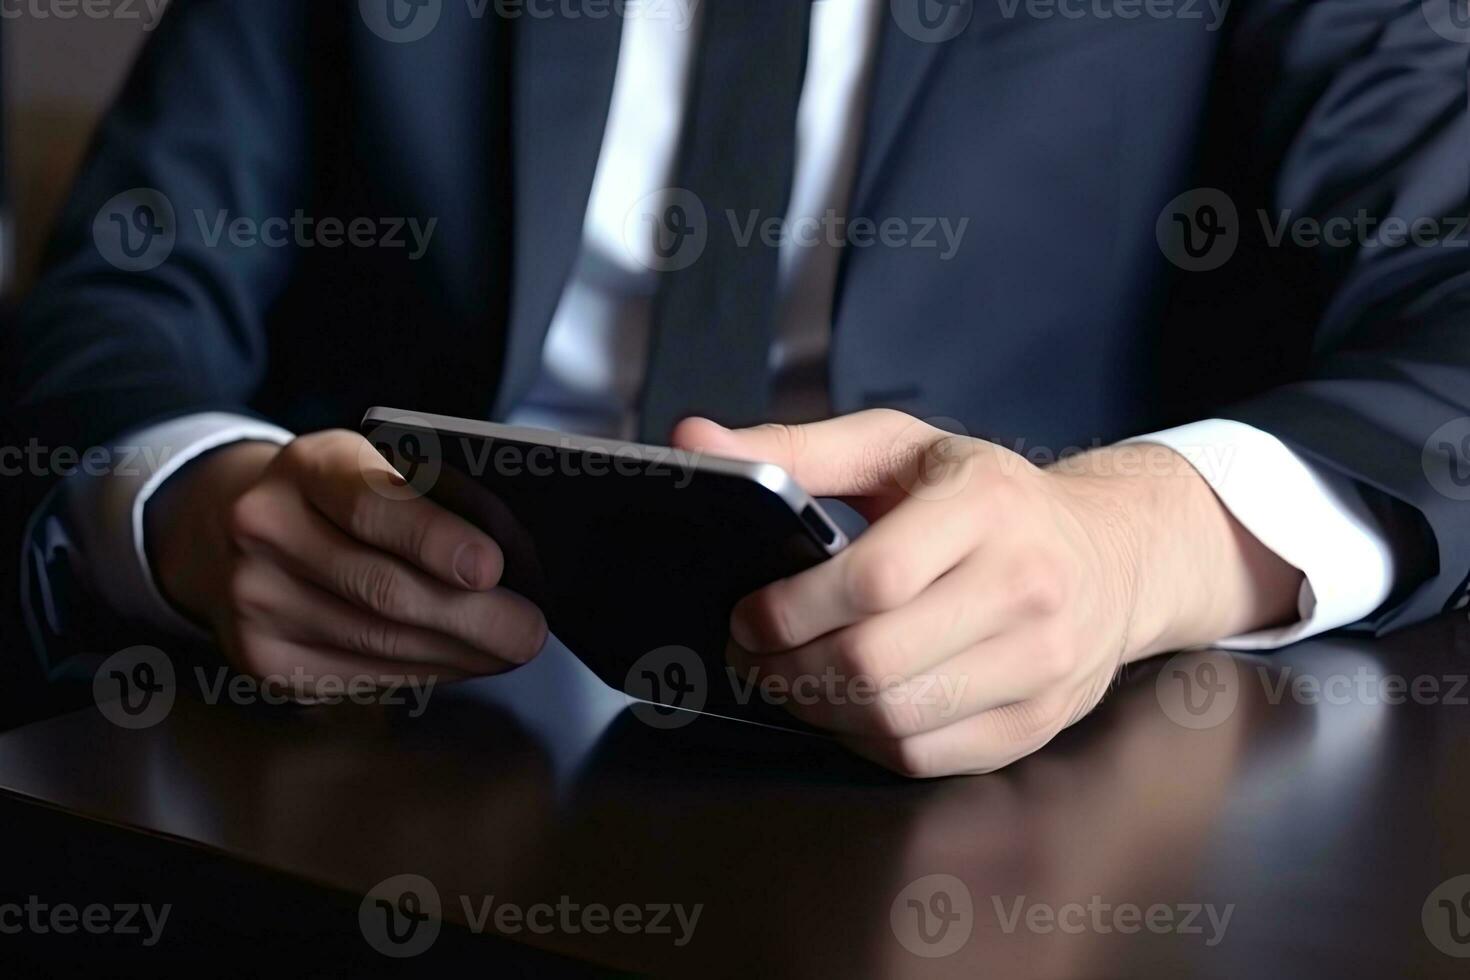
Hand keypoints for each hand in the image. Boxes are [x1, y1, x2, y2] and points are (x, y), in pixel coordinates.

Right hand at [147, 431, 547, 697]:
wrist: (237, 527)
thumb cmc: (346, 493)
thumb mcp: (382, 462)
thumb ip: (439, 494)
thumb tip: (517, 560)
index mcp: (308, 465)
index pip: (372, 503)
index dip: (434, 538)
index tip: (491, 566)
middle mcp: (265, 529)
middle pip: (383, 589)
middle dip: (473, 617)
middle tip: (530, 631)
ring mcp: (255, 600)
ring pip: (379, 642)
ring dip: (460, 653)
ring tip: (509, 648)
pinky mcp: (263, 657)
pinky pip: (364, 675)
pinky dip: (426, 670)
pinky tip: (461, 659)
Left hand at [673, 410, 1300, 776]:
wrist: (1113, 554)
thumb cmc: (989, 496)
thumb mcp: (899, 449)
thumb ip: (793, 449)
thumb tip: (693, 439)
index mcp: (986, 506)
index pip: (874, 580)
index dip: (790, 609)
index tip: (747, 613)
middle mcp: (1026, 587)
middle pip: (876, 663)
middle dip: (786, 670)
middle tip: (753, 654)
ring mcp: (1041, 664)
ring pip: (895, 720)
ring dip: (816, 710)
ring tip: (790, 679)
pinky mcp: (1038, 722)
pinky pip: (925, 757)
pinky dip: (864, 741)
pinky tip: (845, 707)